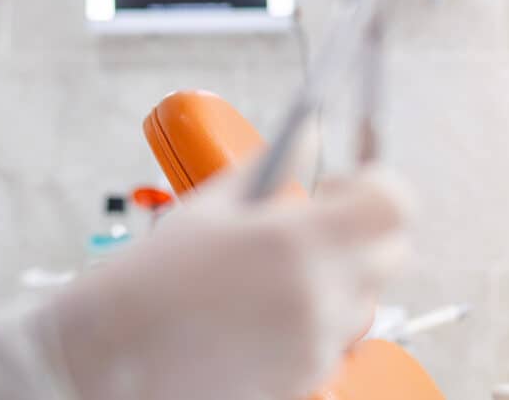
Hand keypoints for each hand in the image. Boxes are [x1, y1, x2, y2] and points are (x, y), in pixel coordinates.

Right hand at [0, 161, 411, 399]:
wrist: (115, 359)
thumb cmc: (152, 283)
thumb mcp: (210, 208)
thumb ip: (273, 166)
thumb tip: (308, 133)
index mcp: (297, 243)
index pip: (392, 204)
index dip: (378, 185)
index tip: (348, 184)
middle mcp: (319, 296)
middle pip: (391, 251)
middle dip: (363, 230)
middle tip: (314, 222)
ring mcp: (317, 343)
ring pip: (364, 295)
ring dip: (340, 274)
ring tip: (276, 270)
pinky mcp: (307, 376)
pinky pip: (336, 334)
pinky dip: (316, 315)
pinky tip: (262, 307)